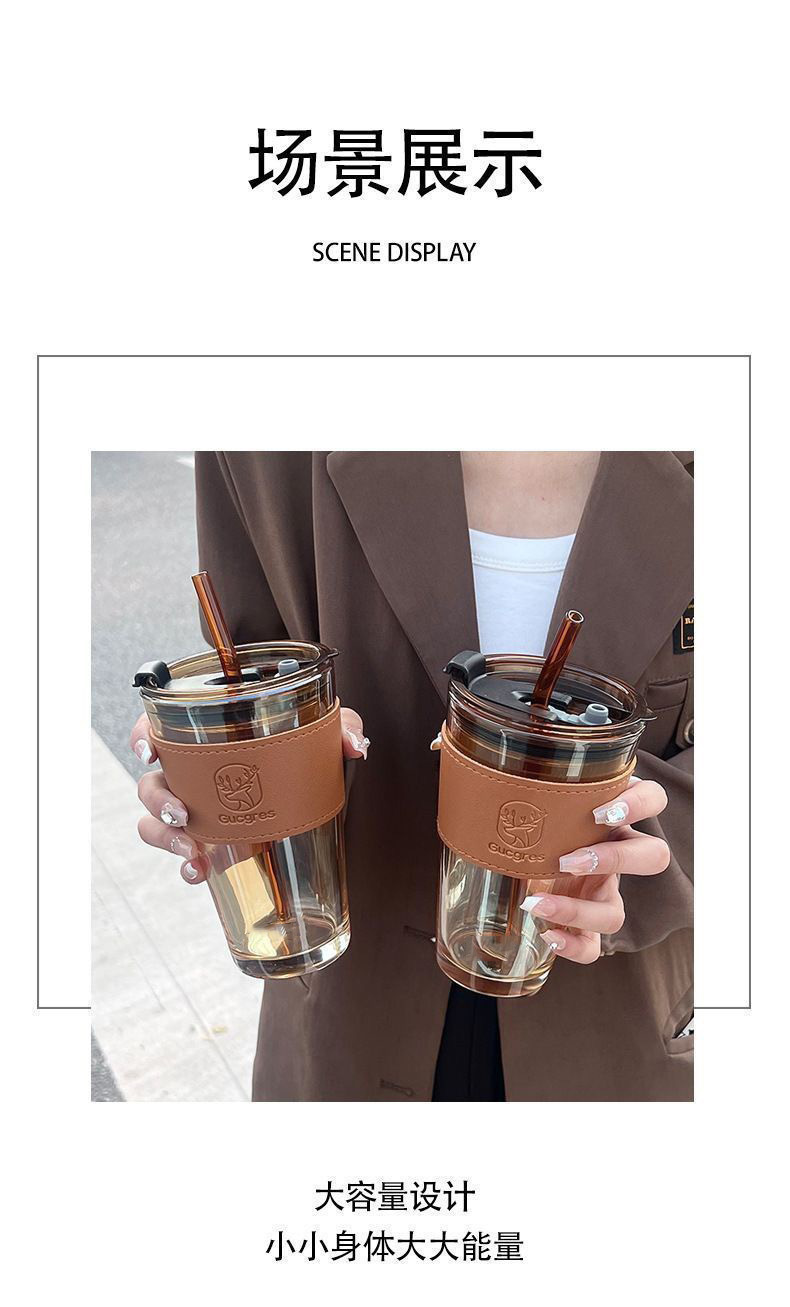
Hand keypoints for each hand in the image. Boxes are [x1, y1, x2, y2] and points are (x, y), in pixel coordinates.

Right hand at [129, 706, 368, 884]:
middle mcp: (193, 773)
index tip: (149, 751)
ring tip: (191, 852)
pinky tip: (198, 873)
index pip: (160, 726)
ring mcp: (196, 809)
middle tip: (183, 814)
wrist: (314, 802)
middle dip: (157, 799)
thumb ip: (342, 731)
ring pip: (155, 821)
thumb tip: (356, 746)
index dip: (144, 735)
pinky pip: (180, 853)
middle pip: (151, 781)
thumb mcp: (323, 739)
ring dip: (163, 836)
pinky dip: (184, 865)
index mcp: (210, 738)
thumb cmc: (306, 756)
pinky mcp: (208, 840)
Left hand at [525, 777, 669, 963]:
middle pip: (653, 858)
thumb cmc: (530, 822)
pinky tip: (548, 935)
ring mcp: (603, 894)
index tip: (600, 812)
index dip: (639, 805)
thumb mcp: (536, 800)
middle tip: (570, 858)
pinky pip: (594, 948)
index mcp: (612, 818)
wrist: (514, 863)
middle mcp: (616, 855)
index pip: (653, 799)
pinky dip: (574, 947)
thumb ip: (528, 783)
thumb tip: (483, 767)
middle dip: (616, 858)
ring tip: (537, 903)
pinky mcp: (586, 927)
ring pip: (616, 914)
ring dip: (579, 911)